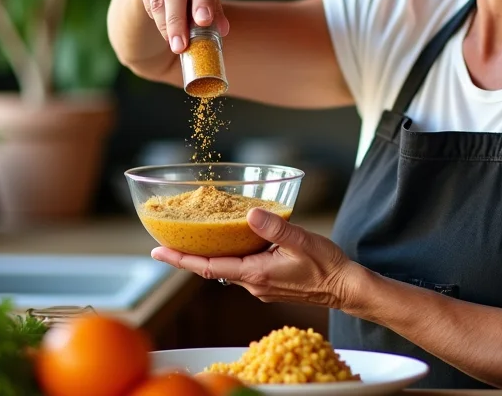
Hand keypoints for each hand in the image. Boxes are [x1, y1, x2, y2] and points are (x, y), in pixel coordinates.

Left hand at [151, 208, 358, 308]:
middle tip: (165, 238)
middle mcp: (253, 283)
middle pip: (211, 268)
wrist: (344, 288)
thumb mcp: (303, 241)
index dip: (180, 259)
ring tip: (192, 235)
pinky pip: (240, 268)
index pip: (208, 268)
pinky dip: (228, 255)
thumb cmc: (327, 266)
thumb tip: (251, 213)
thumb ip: (276, 228)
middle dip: (188, 254)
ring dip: (208, 254)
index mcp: (256, 274)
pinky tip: (229, 240)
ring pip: (226, 268)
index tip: (157, 251)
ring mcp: (260, 285)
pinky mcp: (268, 282)